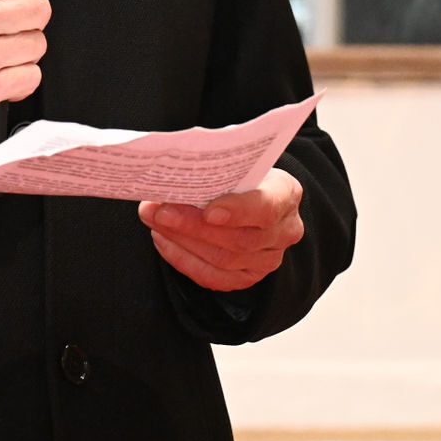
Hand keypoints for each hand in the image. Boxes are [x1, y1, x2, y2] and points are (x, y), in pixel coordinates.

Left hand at [137, 168, 304, 291]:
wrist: (252, 195)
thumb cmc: (241, 174)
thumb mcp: (237, 162)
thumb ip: (217, 168)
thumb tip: (174, 173)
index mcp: (286, 194)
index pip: (266, 206)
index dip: (237, 210)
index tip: (208, 210)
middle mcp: (284, 231)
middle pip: (237, 238)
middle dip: (192, 225)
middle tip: (158, 211)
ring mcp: (268, 259)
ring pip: (223, 259)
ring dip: (182, 241)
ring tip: (154, 221)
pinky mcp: (248, 277)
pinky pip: (214, 277)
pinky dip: (184, 260)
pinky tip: (163, 240)